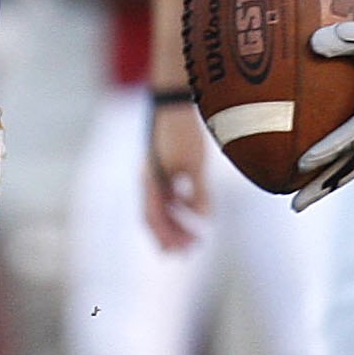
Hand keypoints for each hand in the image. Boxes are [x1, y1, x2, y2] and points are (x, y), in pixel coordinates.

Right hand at [144, 99, 210, 249]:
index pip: (153, 218)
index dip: (165, 237)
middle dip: (172, 235)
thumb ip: (199, 193)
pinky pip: (168, 194)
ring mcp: (154, 173)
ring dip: (177, 222)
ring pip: (163, 206)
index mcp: (151, 181)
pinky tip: (195, 210)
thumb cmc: (184, 133)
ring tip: (195, 237)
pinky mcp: (163, 165)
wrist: (175, 102)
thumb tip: (204, 219)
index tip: (179, 252)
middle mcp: (149, 179)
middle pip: (156, 216)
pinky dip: (180, 206)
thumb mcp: (196, 165)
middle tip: (189, 250)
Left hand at [292, 0, 353, 210]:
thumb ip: (352, 36)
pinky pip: (344, 148)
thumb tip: (313, 43)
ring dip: (323, 184)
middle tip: (295, 205)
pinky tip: (295, 168)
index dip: (331, 149)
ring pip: (348, 164)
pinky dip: (324, 162)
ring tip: (295, 203)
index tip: (303, 163)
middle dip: (323, 186)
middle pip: (351, 165)